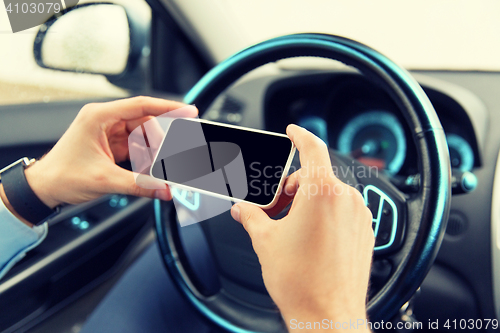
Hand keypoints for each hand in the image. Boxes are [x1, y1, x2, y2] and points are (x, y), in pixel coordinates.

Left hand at [22, 96, 195, 209]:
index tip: (189, 110)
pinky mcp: (110, 145)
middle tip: (170, 159)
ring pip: (142, 136)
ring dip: (151, 153)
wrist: (43, 188)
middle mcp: (104, 120)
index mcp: (99, 117)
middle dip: (159, 143)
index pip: (141, 105)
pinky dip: (144, 158)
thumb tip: (164, 189)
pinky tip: (147, 170)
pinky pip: (135, 147)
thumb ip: (139, 185)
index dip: (169, 107)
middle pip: (145, 123)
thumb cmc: (62, 176)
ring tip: (155, 170)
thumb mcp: (105, 180)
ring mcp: (107, 132)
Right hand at [231, 124, 374, 329]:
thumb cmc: (302, 282)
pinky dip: (324, 214)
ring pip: (328, 194)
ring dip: (308, 203)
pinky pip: (341, 210)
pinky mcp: (365, 232)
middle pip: (315, 176)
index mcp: (322, 193)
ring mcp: (359, 216)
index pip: (312, 149)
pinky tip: (309, 237)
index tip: (293, 132)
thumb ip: (252, 216)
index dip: (300, 136)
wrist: (327, 316)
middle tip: (274, 208)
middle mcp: (345, 200)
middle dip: (291, 187)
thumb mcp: (266, 241)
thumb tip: (243, 209)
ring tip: (290, 228)